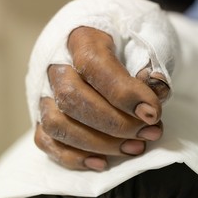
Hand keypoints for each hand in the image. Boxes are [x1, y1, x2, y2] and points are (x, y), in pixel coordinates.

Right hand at [34, 27, 169, 170]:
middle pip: (71, 98)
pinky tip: (102, 162)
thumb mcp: (150, 35)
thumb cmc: (133, 37)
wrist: (116, 37)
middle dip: (115, 123)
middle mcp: (55, 62)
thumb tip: (153, 93)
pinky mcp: (44, 113)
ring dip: (99, 143)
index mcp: (82, 35)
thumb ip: (153, 60)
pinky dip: (73, 157)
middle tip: (150, 133)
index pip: (94, 65)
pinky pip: (47, 140)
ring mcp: (45, 90)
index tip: (152, 113)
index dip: (123, 93)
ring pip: (57, 123)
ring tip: (136, 147)